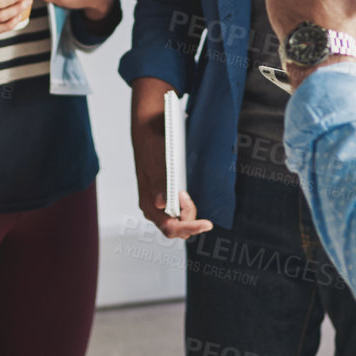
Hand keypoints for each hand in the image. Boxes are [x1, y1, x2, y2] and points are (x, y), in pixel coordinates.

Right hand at [129, 77, 212, 239]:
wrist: (148, 128)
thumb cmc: (152, 145)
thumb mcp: (158, 163)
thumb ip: (160, 184)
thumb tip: (162, 204)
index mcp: (148, 203)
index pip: (170, 227)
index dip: (190, 228)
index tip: (207, 223)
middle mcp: (153, 206)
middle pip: (176, 228)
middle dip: (189, 218)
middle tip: (188, 195)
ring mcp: (159, 201)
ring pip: (178, 219)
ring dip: (187, 212)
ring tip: (185, 192)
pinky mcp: (165, 194)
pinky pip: (178, 209)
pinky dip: (186, 206)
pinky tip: (186, 194)